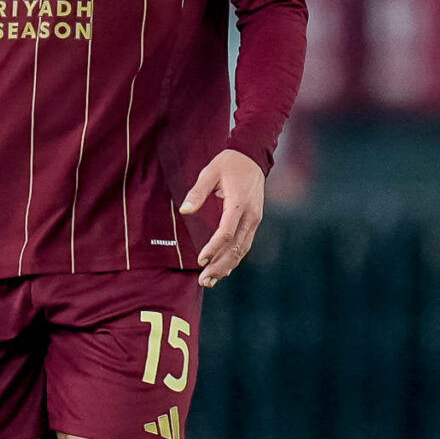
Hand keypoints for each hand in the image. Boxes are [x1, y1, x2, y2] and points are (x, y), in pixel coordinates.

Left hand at [182, 149, 265, 288]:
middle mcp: (250, 215)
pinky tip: (224, 271)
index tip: (200, 259)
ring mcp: (255, 220)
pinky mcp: (254, 222)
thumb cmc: (229, 163)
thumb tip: (185, 210)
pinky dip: (235, 259)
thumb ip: (197, 191)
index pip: (227, 232)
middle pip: (236, 247)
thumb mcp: (210, 171)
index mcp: (239, 203)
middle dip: (220, 266)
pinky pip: (245, 244)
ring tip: (210, 281)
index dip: (214, 248)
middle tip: (204, 280)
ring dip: (227, 267)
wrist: (253, 157)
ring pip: (242, 250)